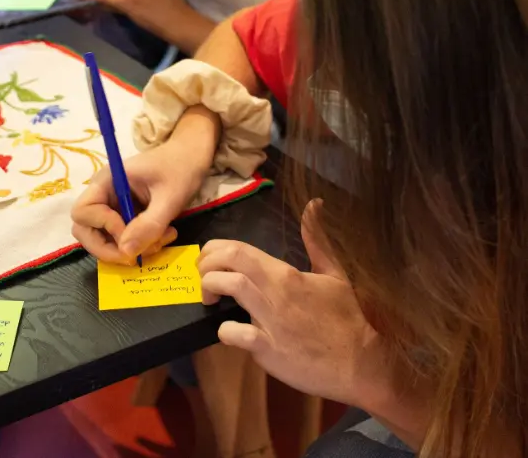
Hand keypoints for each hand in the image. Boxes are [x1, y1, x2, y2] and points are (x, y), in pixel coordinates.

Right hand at [72, 141, 206, 264]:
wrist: (192, 156)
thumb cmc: (181, 168)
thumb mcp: (170, 197)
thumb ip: (149, 224)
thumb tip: (125, 252)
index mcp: (107, 181)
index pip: (83, 212)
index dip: (103, 227)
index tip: (131, 234)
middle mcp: (104, 195)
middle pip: (85, 230)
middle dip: (109, 249)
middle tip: (138, 255)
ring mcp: (113, 206)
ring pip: (104, 239)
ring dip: (129, 249)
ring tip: (161, 240)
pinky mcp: (125, 216)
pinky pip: (121, 239)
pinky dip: (139, 245)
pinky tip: (163, 236)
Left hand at [198, 201, 392, 408]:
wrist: (362, 363)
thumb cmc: (346, 317)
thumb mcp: (334, 273)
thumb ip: (317, 239)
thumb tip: (314, 203)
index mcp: (286, 273)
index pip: (241, 248)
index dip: (215, 249)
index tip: (209, 259)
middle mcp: (276, 291)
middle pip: (231, 261)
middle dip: (206, 264)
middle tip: (203, 276)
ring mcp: (272, 321)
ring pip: (232, 288)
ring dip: (210, 289)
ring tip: (210, 299)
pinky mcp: (270, 350)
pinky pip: (237, 334)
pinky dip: (225, 331)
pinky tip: (228, 331)